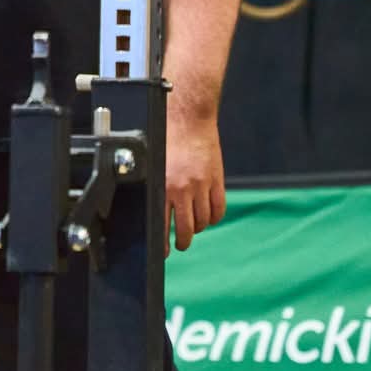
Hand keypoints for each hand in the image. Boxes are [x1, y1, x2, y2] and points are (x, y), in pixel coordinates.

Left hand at [164, 116, 226, 253]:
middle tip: (180, 244)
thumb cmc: (166, 137)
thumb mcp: (154, 164)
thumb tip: (152, 211)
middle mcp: (183, 188)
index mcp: (162, 185)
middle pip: (186, 229)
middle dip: (183, 242)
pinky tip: (208, 217)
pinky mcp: (217, 180)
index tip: (163, 252)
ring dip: (198, 229)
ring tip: (193, 228)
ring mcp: (202, 185)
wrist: (189, 118)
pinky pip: (218, 209)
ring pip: (203, 221)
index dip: (162, 244)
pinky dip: (214, 218)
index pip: (162, 224)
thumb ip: (155, 187)